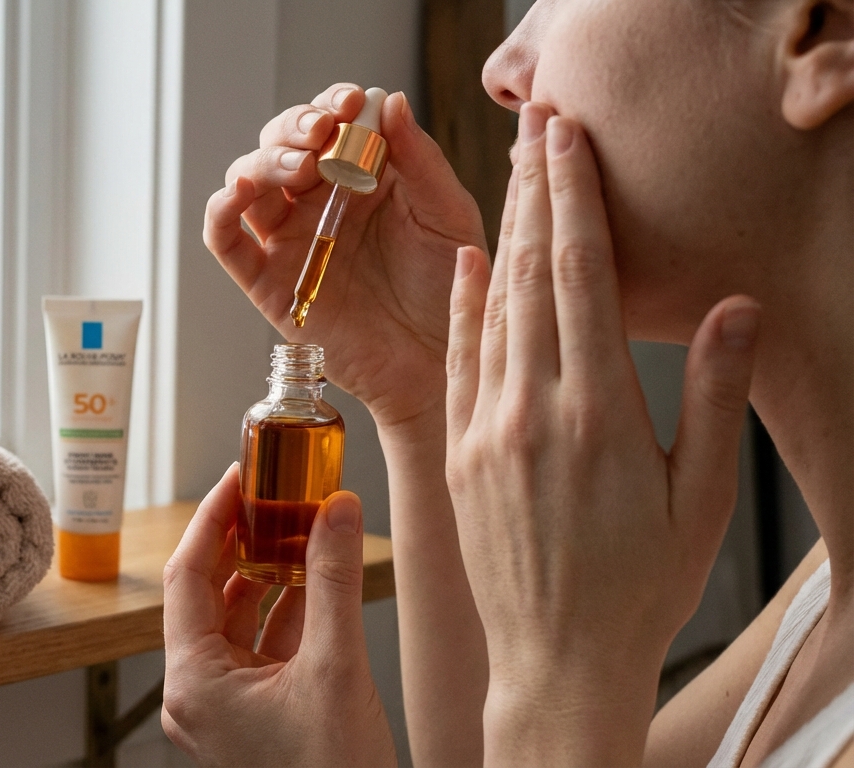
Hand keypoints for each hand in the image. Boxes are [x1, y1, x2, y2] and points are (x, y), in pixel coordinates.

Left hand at [162, 465, 394, 766]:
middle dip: (243, 543)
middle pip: (208, 595)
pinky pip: (260, 651)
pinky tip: (316, 583)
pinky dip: (286, 615)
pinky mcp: (253, 720)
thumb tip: (337, 509)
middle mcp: (197, 695)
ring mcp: (223, 711)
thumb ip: (334, 581)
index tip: (239, 477)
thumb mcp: (336, 668)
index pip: (187, 576)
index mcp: (193, 681)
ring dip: (269, 577)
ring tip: (301, 530)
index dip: (212, 519)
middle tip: (274, 496)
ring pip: (237, 622)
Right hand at [205, 83, 486, 430]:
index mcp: (359, 179)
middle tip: (321, 131)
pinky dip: (220, 211)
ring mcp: (288, 241)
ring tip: (300, 166)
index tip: (350, 101)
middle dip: (294, 127)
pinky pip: (225, 241)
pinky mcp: (267, 282)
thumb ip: (420, 160)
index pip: (328, 124)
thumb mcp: (446, 214)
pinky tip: (238, 193)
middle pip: (280, 145)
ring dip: (263, 162)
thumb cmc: (449, 289)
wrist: (439, 361)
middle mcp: (317, 204)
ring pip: (248, 183)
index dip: (330, 104)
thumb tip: (388, 101)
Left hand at [443, 103, 760, 764]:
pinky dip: (462, 308)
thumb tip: (736, 309)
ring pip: (489, 311)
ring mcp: (484, 432)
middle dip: (535, 194)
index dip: (574, 200)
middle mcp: (530, 411)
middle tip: (538, 129)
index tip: (571, 143)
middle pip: (528, 277)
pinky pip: (456, 362)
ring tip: (512, 175)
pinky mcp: (457, 455)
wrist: (557, 660)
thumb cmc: (640, 587)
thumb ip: (714, 398)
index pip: (581, 278)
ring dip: (501, 236)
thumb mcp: (701, 500)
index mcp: (598, 414)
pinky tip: (467, 264)